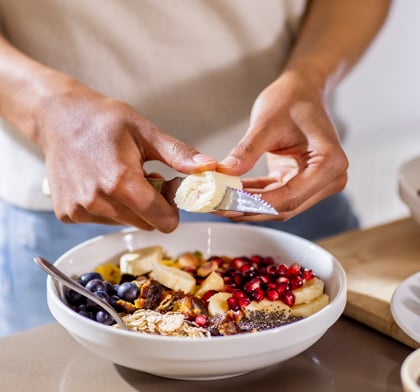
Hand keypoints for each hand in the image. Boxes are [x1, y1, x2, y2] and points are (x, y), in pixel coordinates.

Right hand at [40, 78, 216, 231]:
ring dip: (130, 207)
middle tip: (145, 179)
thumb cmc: (103, 120)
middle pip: (145, 224)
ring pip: (125, 223)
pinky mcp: (68, 214)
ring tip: (121, 178)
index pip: (163, 220)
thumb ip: (178, 155)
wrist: (58, 117)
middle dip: (152, 207)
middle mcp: (97, 201)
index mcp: (121, 182)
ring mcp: (80, 210)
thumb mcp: (146, 132)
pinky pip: (103, 221)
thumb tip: (209, 168)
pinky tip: (102, 184)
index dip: (172, 208)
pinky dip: (109, 207)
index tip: (167, 190)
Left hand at [217, 68, 347, 221]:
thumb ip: (247, 151)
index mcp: (329, 163)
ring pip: (278, 206)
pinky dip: (253, 196)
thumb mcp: (266, 122)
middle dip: (249, 208)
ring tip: (219, 202)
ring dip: (248, 205)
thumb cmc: (291, 99)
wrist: (302, 90)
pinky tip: (231, 193)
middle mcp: (330, 179)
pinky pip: (274, 196)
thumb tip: (225, 173)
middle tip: (217, 206)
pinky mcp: (302, 182)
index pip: (289, 196)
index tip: (227, 203)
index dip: (256, 204)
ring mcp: (317, 183)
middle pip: (285, 206)